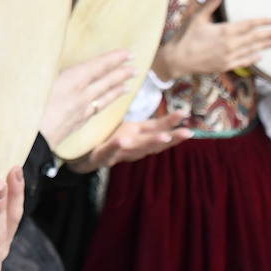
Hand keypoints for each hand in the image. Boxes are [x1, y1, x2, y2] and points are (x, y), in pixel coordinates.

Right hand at [39, 50, 134, 143]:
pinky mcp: (75, 124)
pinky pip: (96, 110)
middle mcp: (81, 96)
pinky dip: (105, 104)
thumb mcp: (35, 78)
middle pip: (105, 82)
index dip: (113, 59)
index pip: (98, 66)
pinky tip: (105, 104)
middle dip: (120, 73)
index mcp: (72, 80)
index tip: (128, 53)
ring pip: (103, 98)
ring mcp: (80, 111)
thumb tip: (47, 51)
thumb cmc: (29, 107)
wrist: (30, 141)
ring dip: (117, 89)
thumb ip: (46, 65)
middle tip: (135, 66)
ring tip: (129, 84)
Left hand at [68, 113, 190, 172]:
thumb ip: (146, 127)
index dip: (171, 122)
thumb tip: (163, 114)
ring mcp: (118, 152)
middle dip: (171, 138)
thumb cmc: (107, 141)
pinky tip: (122, 140)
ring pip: (137, 148)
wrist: (82, 158)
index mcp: (136, 136)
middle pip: (154, 142)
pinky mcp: (102, 156)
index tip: (185, 112)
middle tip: (188, 133)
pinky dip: (116, 146)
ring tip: (163, 136)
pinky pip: (109, 151)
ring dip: (150, 143)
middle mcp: (132, 145)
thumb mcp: (128, 131)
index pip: (157, 128)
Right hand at [151, 0, 270, 78]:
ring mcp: (229, 57)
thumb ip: (210, 4)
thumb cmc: (186, 36)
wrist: (177, 59)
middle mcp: (230, 45)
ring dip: (265, 46)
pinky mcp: (225, 66)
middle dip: (269, 35)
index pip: (248, 25)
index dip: (262, 22)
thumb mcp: (196, 18)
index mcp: (225, 31)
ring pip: (252, 50)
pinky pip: (244, 62)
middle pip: (255, 39)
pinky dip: (253, 59)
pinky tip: (260, 56)